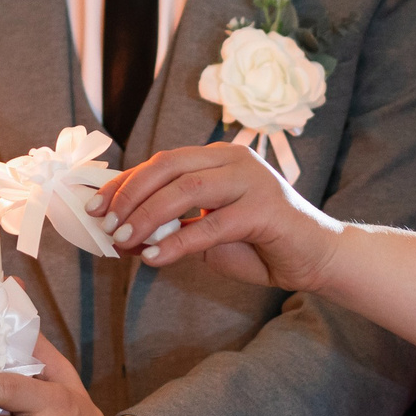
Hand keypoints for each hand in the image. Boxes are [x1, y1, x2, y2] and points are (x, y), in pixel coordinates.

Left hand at [99, 143, 344, 292]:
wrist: (318, 258)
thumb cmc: (261, 244)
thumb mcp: (207, 232)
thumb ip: (172, 226)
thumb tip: (123, 233)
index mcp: (219, 156)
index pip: (162, 162)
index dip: (125, 183)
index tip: (96, 207)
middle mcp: (236, 160)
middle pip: (169, 167)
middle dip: (131, 195)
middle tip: (106, 224)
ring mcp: (253, 181)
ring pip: (186, 189)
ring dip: (147, 216)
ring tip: (123, 240)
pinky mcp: (266, 210)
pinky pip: (211, 225)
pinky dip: (177, 242)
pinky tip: (155, 258)